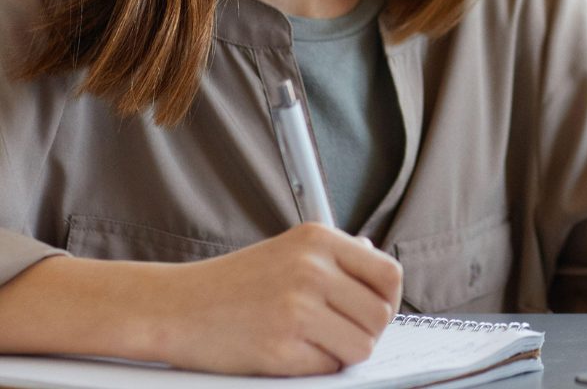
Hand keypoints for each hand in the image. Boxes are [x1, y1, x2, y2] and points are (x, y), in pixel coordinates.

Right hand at [154, 223, 402, 374]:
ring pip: (361, 346)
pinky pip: (328, 368)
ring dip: (344, 352)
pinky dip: (317, 367)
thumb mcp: (289, 249)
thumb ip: (336, 255)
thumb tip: (375, 257)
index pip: (389, 274)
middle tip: (341, 333)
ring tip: (315, 342)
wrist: (175, 307)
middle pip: (380, 315)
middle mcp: (312, 269)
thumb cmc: (234, 282)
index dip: (388, 300)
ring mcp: (296, 309)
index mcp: (318, 240)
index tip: (374, 311)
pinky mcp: (280, 349)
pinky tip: (290, 352)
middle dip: (366, 331)